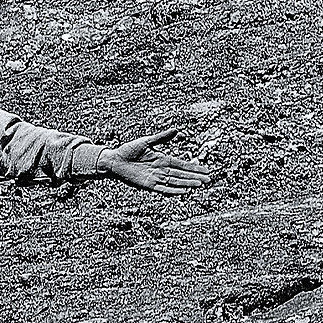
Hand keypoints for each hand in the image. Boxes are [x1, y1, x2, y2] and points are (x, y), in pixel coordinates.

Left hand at [98, 126, 217, 194]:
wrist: (114, 160)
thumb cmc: (129, 150)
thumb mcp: (146, 141)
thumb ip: (162, 138)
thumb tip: (177, 130)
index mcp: (162, 159)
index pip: (182, 165)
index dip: (194, 168)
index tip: (205, 170)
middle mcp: (161, 170)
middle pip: (181, 175)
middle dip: (194, 177)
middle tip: (208, 180)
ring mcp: (155, 178)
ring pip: (175, 182)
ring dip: (187, 184)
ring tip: (199, 185)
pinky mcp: (148, 185)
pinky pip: (163, 189)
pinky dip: (173, 191)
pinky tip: (183, 191)